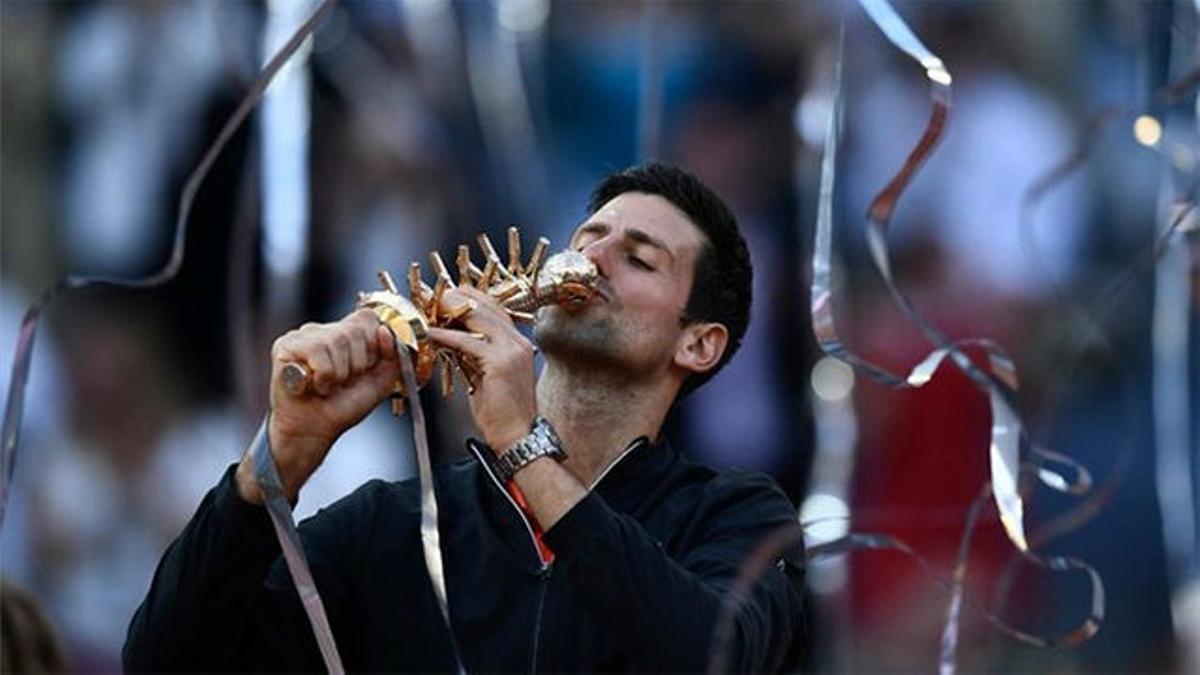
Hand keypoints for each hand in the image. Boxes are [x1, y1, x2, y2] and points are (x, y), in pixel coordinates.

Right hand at [236, 309, 399, 503]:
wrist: (315, 430)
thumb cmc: (342, 406)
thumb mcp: (380, 382)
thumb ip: (392, 356)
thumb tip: (386, 331)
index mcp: (346, 333)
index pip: (367, 318)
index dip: (373, 344)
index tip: (365, 368)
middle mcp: (324, 329)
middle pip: (354, 330)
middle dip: (356, 365)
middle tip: (343, 382)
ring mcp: (303, 335)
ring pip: (336, 340)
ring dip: (338, 374)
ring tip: (327, 385)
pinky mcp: (285, 346)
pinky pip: (316, 351)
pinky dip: (322, 376)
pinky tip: (312, 385)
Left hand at [426, 286, 537, 452]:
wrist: (517, 436)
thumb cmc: (503, 413)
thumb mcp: (487, 376)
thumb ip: (474, 356)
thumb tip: (453, 341)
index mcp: (518, 344)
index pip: (494, 309)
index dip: (470, 300)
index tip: (449, 297)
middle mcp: (518, 343)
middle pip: (486, 306)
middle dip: (458, 299)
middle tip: (434, 299)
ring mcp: (512, 350)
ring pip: (478, 317)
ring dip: (450, 312)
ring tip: (430, 311)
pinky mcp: (499, 362)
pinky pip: (467, 341)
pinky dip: (445, 335)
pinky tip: (431, 334)